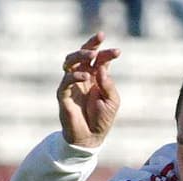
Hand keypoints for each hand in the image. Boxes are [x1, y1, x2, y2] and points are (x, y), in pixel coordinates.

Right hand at [58, 33, 120, 148]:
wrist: (91, 138)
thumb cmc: (102, 119)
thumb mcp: (112, 101)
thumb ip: (108, 85)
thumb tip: (102, 68)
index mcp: (95, 77)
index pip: (99, 59)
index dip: (106, 52)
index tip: (118, 51)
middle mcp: (82, 77)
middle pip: (82, 55)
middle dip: (91, 45)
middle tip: (100, 40)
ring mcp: (72, 84)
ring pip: (70, 61)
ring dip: (80, 55)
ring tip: (93, 55)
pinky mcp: (64, 94)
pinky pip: (66, 81)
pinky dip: (75, 76)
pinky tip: (86, 76)